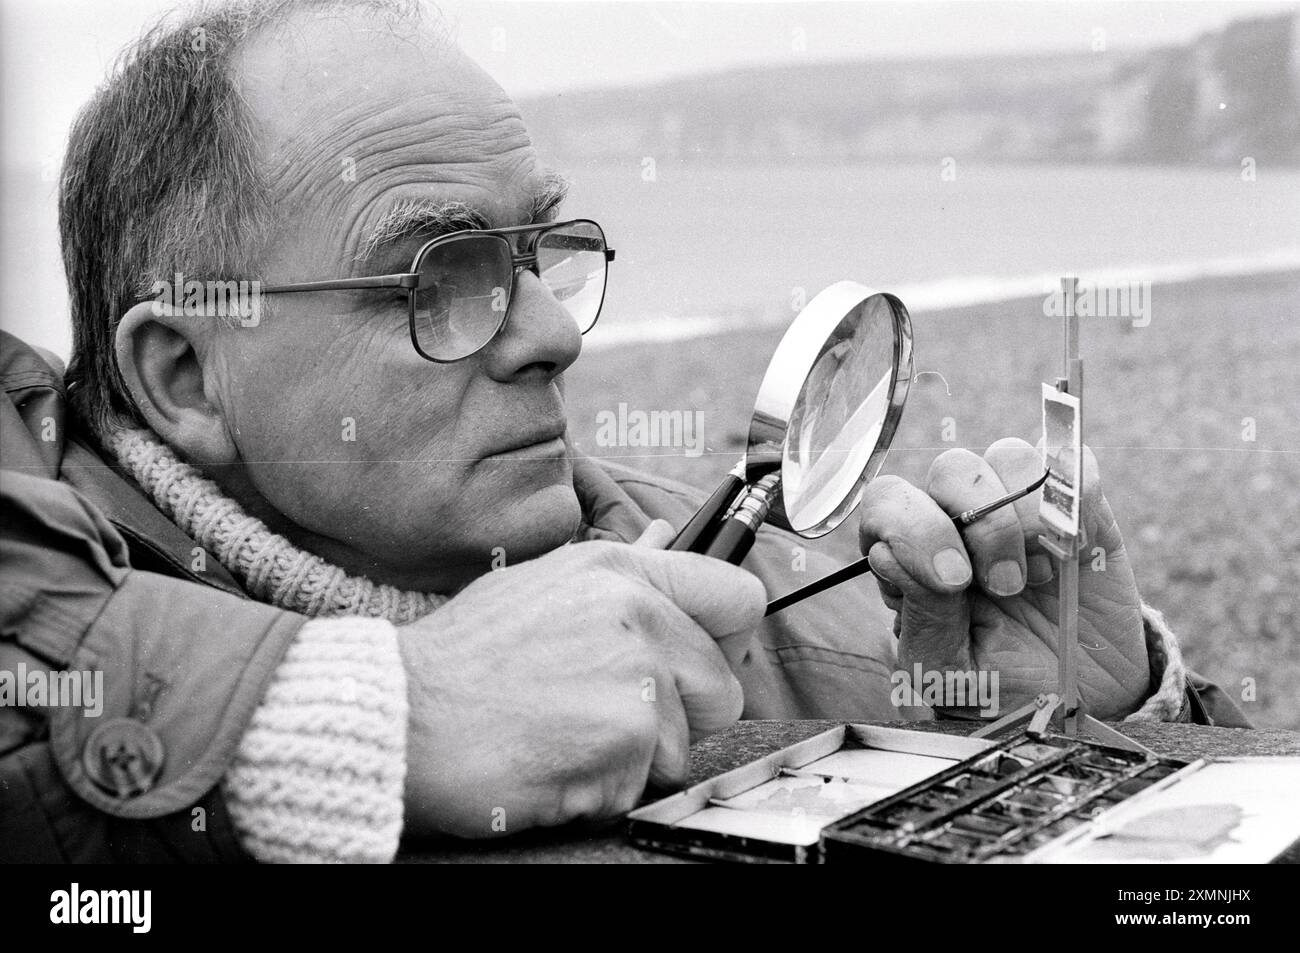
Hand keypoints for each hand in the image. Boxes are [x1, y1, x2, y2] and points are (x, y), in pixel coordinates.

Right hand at [396, 529, 764, 837]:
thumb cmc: (461, 659)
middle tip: (605, 718)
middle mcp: (637, 612)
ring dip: (631, 760)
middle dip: (678, 719)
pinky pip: (643, 786)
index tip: (702, 665)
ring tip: (563, 735)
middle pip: (724, 689)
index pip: (739, 596)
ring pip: (682, 748)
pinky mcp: (626, 736)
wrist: (400, 715)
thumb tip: (668, 538)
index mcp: (620, 570)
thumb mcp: (540, 586)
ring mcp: (636, 674)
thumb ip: (617, 572)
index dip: (728, 641)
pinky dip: (602, 790)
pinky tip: (552, 761)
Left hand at [858, 438, 1149, 720]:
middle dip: (979, 523)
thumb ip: (922, 617)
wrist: (1084, 708)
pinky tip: (1074, 551)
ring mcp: (1020, 511)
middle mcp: (960, 522)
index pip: (888, 503)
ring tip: (1038, 576)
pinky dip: (1074, 495)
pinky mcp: (1079, 509)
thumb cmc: (1000, 692)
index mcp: (913, 558)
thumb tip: (891, 553)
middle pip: (949, 469)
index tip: (953, 581)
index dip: (914, 529)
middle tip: (1004, 586)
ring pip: (1007, 456)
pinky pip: (1072, 462)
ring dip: (1025, 515)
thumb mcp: (948, 675)